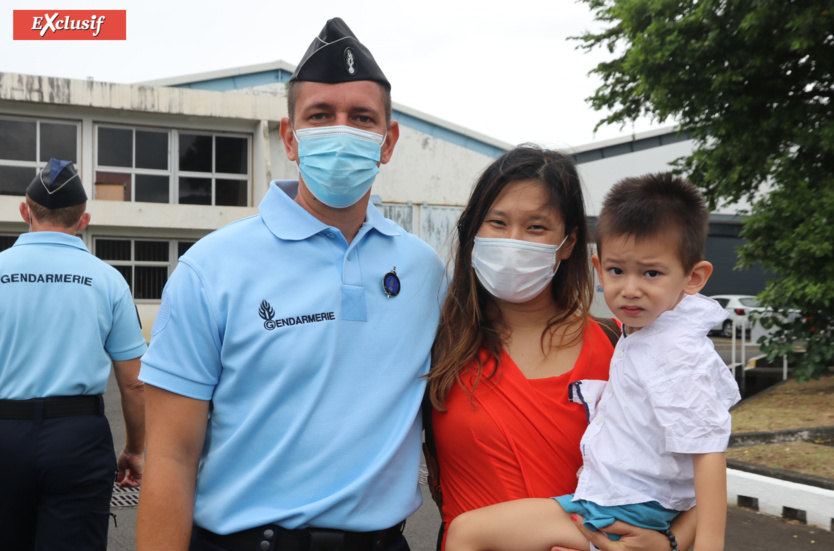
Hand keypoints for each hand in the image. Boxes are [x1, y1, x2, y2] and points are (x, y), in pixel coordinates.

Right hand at [117, 448, 144, 487]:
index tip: (119, 484)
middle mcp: (136, 471)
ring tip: (123, 483)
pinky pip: (138, 483)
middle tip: (121, 485)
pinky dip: (131, 484)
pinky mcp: (141, 473)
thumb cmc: (126, 456)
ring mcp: (139, 472)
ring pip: (135, 484)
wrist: (131, 451)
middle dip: (126, 485)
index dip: (124, 482)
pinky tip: (126, 481)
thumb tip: (119, 481)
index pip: (129, 479)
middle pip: (132, 482)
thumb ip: (121, 475)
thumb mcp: (122, 467)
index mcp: (132, 469)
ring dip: (128, 485)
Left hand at [553, 515, 672, 550]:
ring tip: (555, 549)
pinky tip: (572, 549)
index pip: (596, 538)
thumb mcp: (636, 529)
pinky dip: (586, 550)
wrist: (665, 550)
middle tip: (552, 547)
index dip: (584, 527)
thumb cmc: (652, 538)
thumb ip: (616, 526)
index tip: (573, 516)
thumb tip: (597, 521)